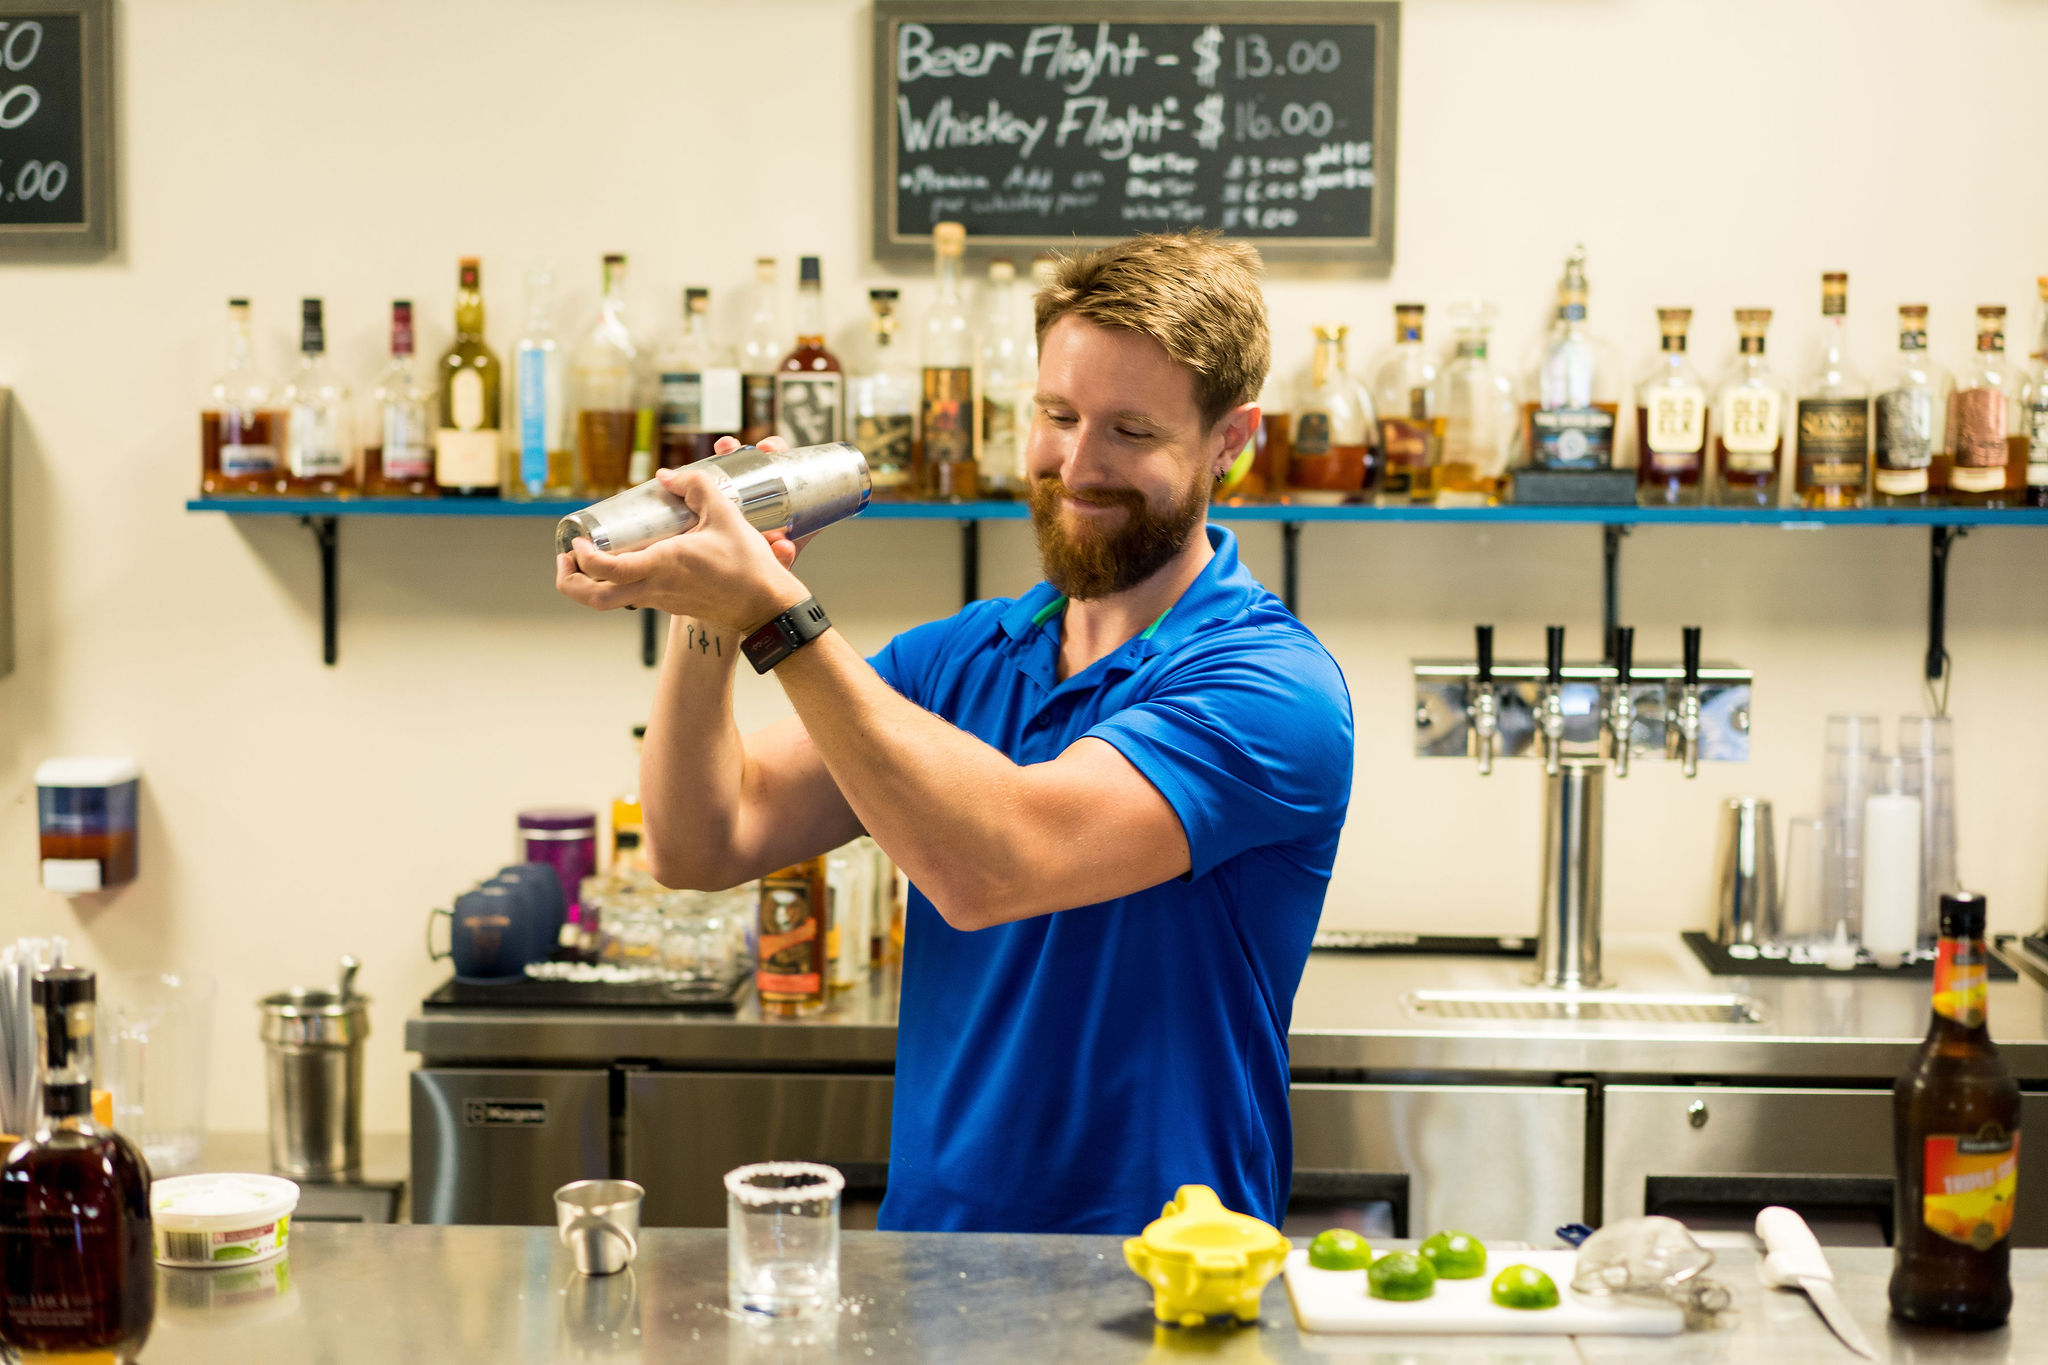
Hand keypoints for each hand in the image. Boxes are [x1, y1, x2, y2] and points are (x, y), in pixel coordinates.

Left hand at [554, 436, 811, 630]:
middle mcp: (654, 587)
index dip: (583, 557)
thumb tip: (667, 476)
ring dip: (588, 584)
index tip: (578, 541)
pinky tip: (625, 559)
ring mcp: (659, 599)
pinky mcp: (668, 603)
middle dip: (570, 582)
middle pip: (594, 599)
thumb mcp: (726, 516)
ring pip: (608, 602)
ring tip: (586, 559)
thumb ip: (697, 487)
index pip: (606, 569)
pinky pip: (630, 597)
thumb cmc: (747, 566)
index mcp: (662, 566)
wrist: (766, 607)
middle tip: (567, 559)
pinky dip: (614, 582)